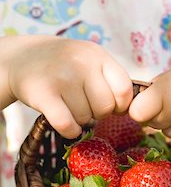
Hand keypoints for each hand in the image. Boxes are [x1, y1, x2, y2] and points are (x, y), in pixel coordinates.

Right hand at [1, 35, 132, 137]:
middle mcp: (81, 62)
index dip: (120, 104)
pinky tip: (66, 122)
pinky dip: (70, 131)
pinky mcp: (43, 94)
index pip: (124, 89)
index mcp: (98, 55)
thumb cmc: (66, 66)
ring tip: (68, 105)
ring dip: (80, 119)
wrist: (22, 59)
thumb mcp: (91, 61)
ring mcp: (61, 77)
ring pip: (86, 118)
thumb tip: (133, 110)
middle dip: (98, 113)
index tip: (109, 104)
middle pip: (105, 107)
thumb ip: (111, 80)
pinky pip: (68, 126)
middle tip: (84, 104)